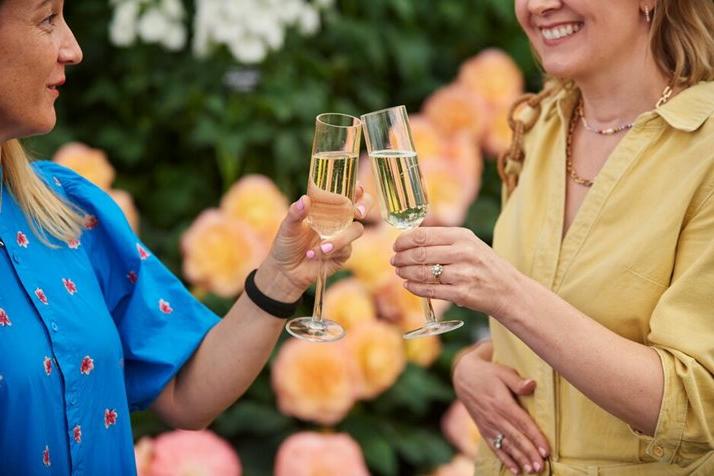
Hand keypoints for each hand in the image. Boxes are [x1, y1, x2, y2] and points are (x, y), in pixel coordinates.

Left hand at [256, 184, 371, 300]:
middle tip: (358, 212)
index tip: (356, 189)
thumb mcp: (288, 226)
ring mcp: (343, 237)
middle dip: (365, 205)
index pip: (346, 193)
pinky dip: (332, 250)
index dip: (356, 188)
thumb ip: (295, 213)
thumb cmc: (286, 243)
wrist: (286, 271)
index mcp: (326, 208)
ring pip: (356, 229)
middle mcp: (338, 220)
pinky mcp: (343, 254)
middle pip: (362, 207)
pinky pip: (346, 248)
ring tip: (321, 247)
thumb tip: (305, 199)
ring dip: (340, 238)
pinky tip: (315, 255)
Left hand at [391, 227, 519, 317]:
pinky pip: (431, 290)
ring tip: (399, 272)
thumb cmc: (483, 265)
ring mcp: (463, 274)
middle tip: (394, 261)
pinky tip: (409, 285)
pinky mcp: (462, 293)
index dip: (404, 241)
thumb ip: (443, 240)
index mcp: (463, 236)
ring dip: (406, 273)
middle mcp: (463, 253)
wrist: (508, 290)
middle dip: (402, 258)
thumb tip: (410, 240)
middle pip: (420, 254)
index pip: (424, 235)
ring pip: (423, 273)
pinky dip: (415, 288)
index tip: (396, 246)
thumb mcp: (469, 243)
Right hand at [453, 346, 549, 473]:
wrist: (463, 377)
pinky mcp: (483, 430)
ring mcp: (488, 425)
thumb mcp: (502, 372)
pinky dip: (504, 459)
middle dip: (530, 454)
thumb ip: (517, 381)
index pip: (523, 423)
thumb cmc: (487, 373)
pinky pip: (495, 447)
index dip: (535, 438)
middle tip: (542, 467)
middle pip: (516, 438)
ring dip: (520, 459)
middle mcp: (495, 418)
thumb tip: (532, 385)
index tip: (546, 451)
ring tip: (532, 470)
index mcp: (502, 404)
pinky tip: (515, 469)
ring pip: (507, 446)